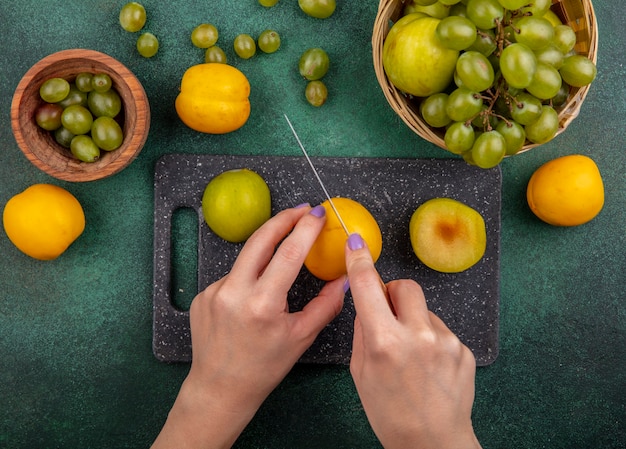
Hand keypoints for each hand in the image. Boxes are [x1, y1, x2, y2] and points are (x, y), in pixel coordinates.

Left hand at [152, 205, 344, 448]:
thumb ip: (326, 305)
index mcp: (261, 304)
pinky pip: (233, 275)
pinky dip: (249, 277)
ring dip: (266, 252)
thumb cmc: (263, 367)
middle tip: (301, 209)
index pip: (287, 253)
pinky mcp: (203, 294)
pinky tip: (254, 297)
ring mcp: (214, 291)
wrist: (220, 387)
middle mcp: (233, 293)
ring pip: (246, 259)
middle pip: (260, 239)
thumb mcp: (301, 337)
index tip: (317, 213)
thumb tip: (344, 279)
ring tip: (282, 262)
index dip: (305, 228)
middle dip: (283, 218)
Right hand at [345, 233, 481, 448]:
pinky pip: (441, 329)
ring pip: (424, 309)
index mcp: (384, 342)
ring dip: (413, 320)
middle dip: (393, 294)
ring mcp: (445, 342)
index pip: (368, 287)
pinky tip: (428, 365)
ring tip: (412, 353)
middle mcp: (417, 336)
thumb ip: (363, 332)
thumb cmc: (390, 414)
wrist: (433, 444)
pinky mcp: (463, 350)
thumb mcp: (360, 373)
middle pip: (405, 286)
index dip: (359, 261)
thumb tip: (366, 303)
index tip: (356, 244)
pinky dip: (431, 339)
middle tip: (388, 315)